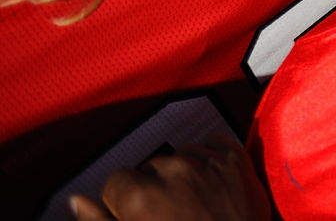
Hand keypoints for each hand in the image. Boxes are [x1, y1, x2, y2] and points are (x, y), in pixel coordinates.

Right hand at [69, 134, 271, 220]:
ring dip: (182, 172)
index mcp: (141, 196)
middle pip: (149, 168)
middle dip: (154, 186)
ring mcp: (207, 162)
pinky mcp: (236, 158)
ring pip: (180, 154)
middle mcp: (173, 172)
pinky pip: (212, 144)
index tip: (137, 216)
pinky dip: (209, 159)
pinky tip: (211, 184)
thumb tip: (76, 200)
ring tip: (193, 202)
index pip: (117, 180)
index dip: (124, 201)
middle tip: (170, 214)